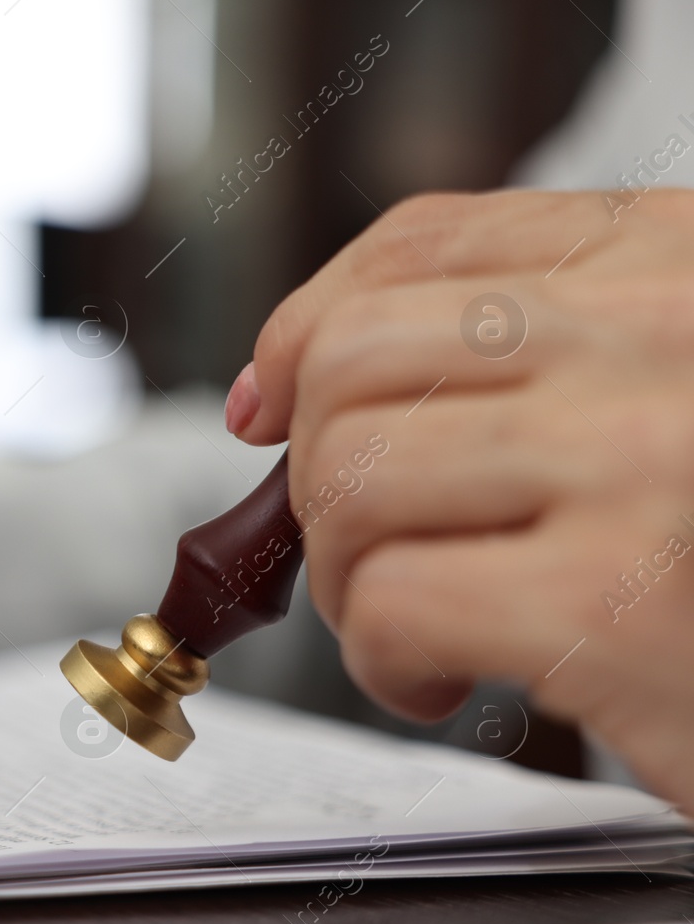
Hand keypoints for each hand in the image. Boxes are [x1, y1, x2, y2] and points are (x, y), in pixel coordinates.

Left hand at [230, 189, 693, 810]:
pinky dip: (382, 661)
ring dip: (348, 576)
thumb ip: (519, 353)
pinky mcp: (619, 605)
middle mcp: (667, 335)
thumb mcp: (664, 394)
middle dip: (320, 475)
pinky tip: (446, 680)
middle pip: (356, 360)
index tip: (270, 402)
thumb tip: (277, 385)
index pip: (426, 243)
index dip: (304, 327)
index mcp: (680, 264)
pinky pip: (392, 603)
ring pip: (352, 479)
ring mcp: (644, 459)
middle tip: (370, 548)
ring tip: (416, 619)